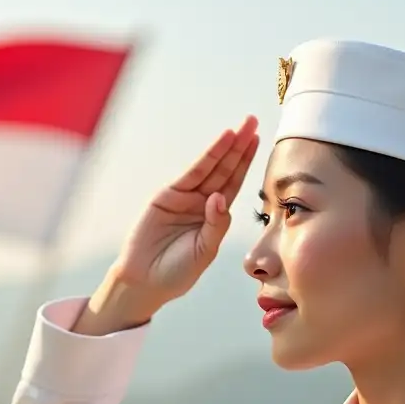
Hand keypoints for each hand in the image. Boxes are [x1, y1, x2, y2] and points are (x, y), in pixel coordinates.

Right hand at [114, 116, 260, 304]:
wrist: (145, 281)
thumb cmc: (177, 272)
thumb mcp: (204, 251)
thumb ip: (216, 226)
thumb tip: (219, 197)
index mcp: (215, 216)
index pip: (235, 184)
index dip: (246, 163)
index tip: (259, 142)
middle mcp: (202, 202)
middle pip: (225, 170)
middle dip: (239, 147)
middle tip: (253, 122)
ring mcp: (185, 197)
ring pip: (211, 168)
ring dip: (226, 147)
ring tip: (241, 128)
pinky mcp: (167, 196)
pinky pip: (192, 174)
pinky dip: (207, 158)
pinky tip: (222, 142)